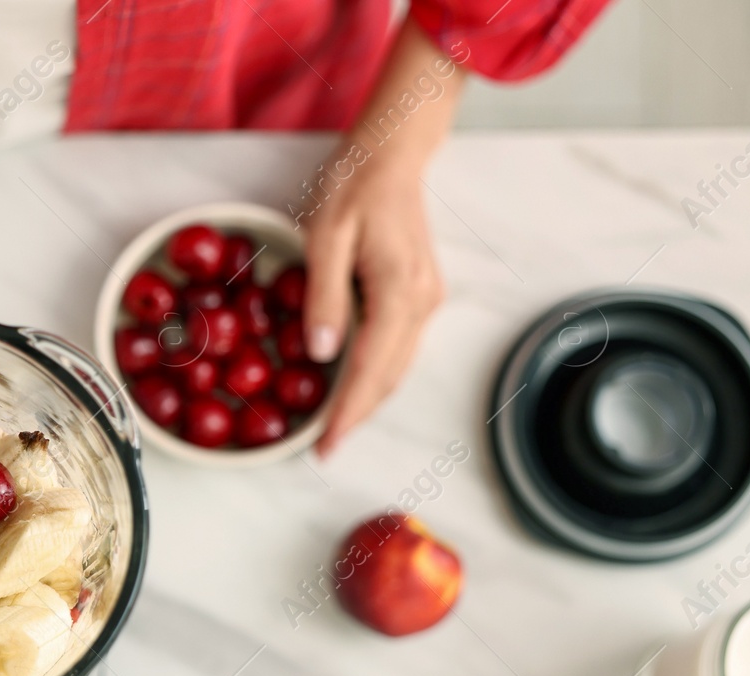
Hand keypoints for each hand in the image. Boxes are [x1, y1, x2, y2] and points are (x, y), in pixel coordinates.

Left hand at [302, 149, 444, 456]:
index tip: (325, 448)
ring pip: (397, 367)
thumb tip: (323, 354)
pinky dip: (375, 373)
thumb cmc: (354, 184)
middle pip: (388, 378)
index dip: (346, 414)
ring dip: (367, 399)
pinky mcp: (422, 294)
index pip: (369, 370)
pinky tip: (349, 385)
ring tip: (333, 426)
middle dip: (356, 417)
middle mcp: (422, 303)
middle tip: (322, 449)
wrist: (394, 152)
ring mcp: (427, 300)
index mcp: (398, 291)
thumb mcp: (324, 234)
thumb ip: (323, 296)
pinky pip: (397, 348)